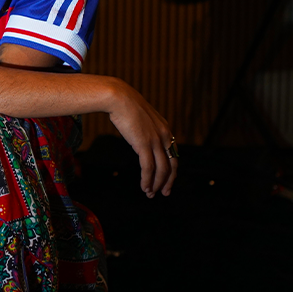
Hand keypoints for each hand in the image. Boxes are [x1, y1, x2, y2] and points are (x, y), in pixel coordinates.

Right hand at [106, 80, 177, 198]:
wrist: (119, 97)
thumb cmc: (125, 105)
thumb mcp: (141, 117)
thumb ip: (145, 128)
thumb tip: (140, 136)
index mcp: (165, 129)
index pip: (174, 154)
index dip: (172, 170)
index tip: (167, 180)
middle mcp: (164, 135)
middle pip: (172, 164)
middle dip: (168, 181)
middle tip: (164, 193)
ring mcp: (155, 140)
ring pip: (161, 170)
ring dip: (156, 184)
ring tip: (150, 193)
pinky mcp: (144, 144)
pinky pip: (148, 168)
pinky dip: (147, 180)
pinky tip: (144, 187)